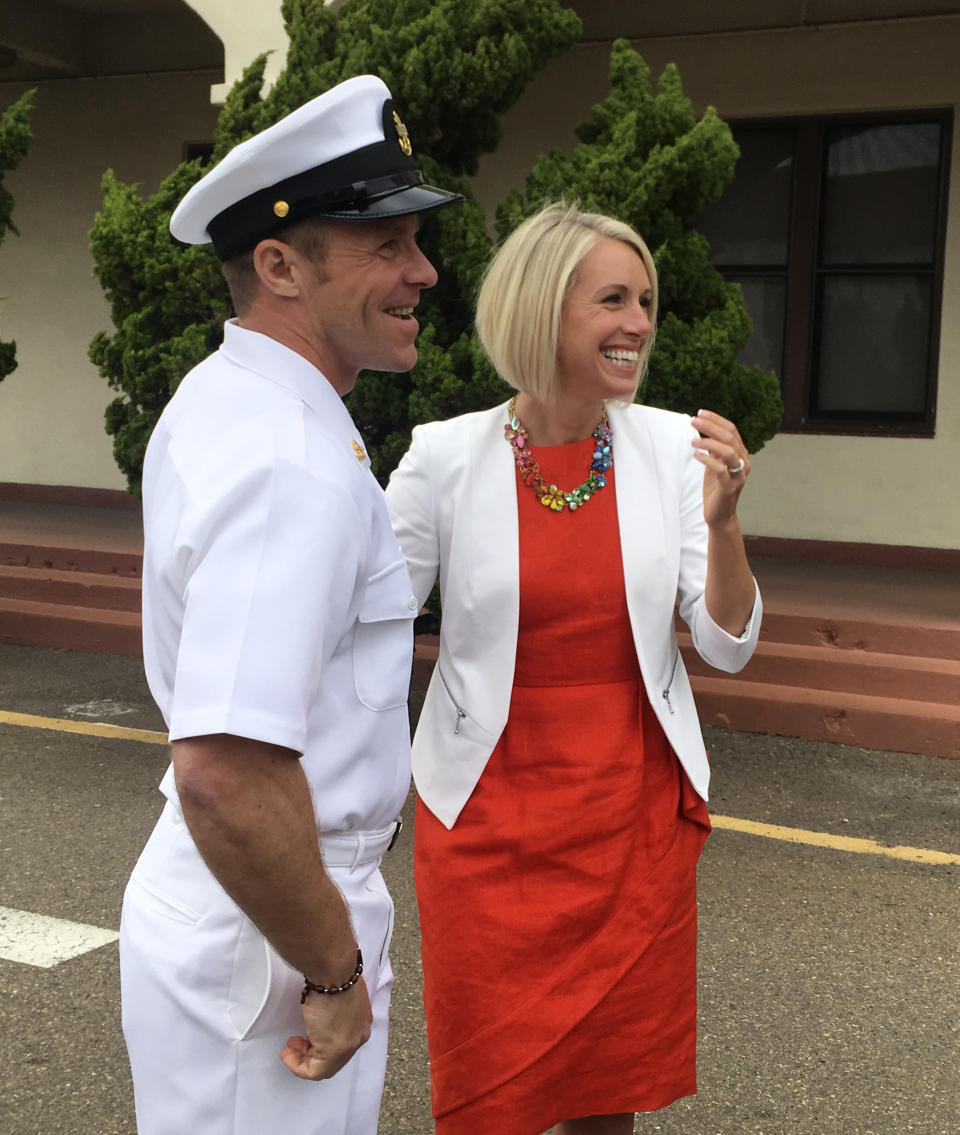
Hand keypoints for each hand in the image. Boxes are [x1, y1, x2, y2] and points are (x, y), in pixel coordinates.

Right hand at [280, 979, 372, 1080]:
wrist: (333, 972)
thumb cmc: (333, 975)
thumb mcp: (337, 993)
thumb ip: (334, 1008)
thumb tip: (321, 1010)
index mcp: (361, 1020)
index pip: (342, 1041)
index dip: (321, 1042)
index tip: (305, 1036)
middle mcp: (358, 1035)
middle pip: (334, 1056)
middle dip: (310, 1052)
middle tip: (295, 1043)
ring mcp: (349, 1044)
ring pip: (326, 1066)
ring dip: (303, 1059)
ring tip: (290, 1049)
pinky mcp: (335, 1051)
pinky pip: (316, 1071)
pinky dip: (298, 1066)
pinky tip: (288, 1055)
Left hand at [690, 409, 749, 528]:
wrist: (719, 514)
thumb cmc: (716, 488)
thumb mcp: (714, 464)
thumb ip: (713, 448)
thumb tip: (704, 429)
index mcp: (741, 454)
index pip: (732, 430)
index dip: (716, 420)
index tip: (700, 413)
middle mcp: (743, 463)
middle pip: (730, 438)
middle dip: (711, 427)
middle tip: (694, 421)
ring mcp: (738, 475)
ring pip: (729, 452)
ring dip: (709, 442)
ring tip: (692, 441)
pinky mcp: (729, 487)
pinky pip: (720, 469)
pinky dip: (707, 459)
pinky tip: (696, 454)